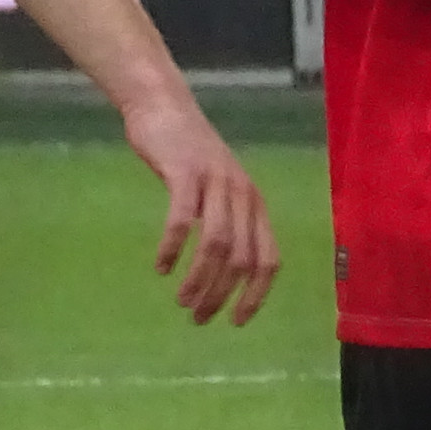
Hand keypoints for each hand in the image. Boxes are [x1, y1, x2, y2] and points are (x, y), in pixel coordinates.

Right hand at [122, 92, 278, 324]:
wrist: (164, 107)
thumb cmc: (189, 155)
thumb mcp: (220, 191)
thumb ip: (228, 223)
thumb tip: (227, 273)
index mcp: (255, 204)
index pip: (269, 260)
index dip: (256, 295)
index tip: (236, 322)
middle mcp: (243, 195)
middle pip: (241, 259)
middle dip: (221, 296)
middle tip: (198, 317)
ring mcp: (215, 182)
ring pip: (216, 245)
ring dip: (199, 280)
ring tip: (182, 301)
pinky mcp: (185, 172)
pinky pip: (182, 220)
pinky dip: (172, 248)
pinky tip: (161, 267)